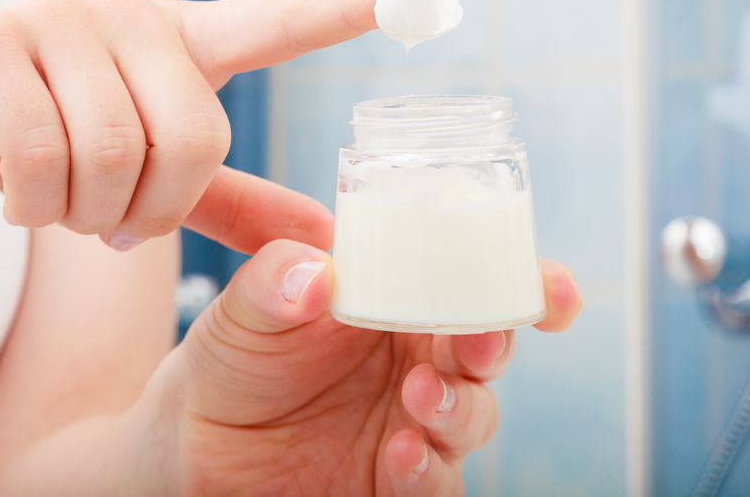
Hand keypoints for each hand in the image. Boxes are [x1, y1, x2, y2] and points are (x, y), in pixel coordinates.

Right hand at [0, 0, 382, 243]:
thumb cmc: (59, 143)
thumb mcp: (153, 172)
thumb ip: (232, 200)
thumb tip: (322, 242)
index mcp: (181, 40)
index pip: (276, 18)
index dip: (346, 5)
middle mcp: (128, 14)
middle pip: (194, 134)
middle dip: (154, 207)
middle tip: (113, 218)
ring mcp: (58, 18)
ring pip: (116, 151)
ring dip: (89, 212)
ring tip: (62, 202)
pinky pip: (43, 155)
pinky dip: (36, 206)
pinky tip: (17, 199)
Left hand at [132, 243, 581, 495]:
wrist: (197, 438)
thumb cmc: (234, 356)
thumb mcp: (243, 309)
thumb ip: (274, 280)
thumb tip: (318, 273)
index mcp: (397, 303)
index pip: (473, 285)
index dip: (525, 283)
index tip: (552, 288)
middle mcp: (417, 361)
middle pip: (487, 349)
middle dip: (494, 344)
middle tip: (473, 343)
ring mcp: (412, 423)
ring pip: (472, 416)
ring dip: (460, 407)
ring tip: (421, 397)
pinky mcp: (395, 481)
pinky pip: (435, 482)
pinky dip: (428, 470)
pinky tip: (401, 452)